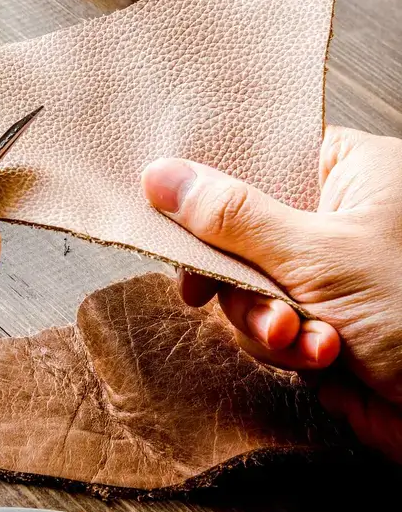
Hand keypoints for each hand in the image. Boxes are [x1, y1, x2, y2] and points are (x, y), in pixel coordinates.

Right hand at [142, 126, 401, 462]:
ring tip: (303, 340)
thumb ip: (233, 218)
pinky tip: (324, 358)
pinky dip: (287, 347)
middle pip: (241, 226)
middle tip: (229, 292)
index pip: (262, 154)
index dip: (213, 179)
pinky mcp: (323, 320)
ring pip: (249, 283)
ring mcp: (329, 272)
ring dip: (265, 320)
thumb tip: (161, 177)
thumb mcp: (318, 257)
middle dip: (241, 276)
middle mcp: (337, 216)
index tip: (168, 206)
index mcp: (350, 171)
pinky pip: (269, 323)